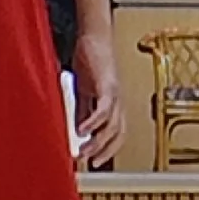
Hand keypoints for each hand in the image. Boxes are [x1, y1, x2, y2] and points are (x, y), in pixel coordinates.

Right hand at [74, 30, 122, 165]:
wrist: (94, 37)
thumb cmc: (90, 62)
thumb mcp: (84, 92)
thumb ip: (83, 111)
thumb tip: (80, 131)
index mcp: (114, 105)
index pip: (117, 134)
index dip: (109, 150)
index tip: (96, 162)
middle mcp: (118, 102)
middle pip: (117, 133)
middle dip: (104, 150)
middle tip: (90, 162)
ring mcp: (114, 94)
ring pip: (112, 125)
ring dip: (98, 141)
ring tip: (83, 151)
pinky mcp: (107, 84)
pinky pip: (103, 108)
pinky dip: (93, 121)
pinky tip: (81, 130)